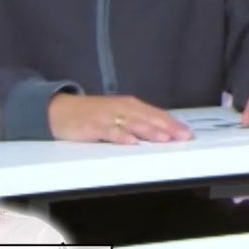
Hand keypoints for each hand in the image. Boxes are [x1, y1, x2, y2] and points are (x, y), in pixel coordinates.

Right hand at [49, 94, 192, 144]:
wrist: (60, 110)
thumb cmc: (94, 114)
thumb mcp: (119, 115)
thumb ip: (139, 122)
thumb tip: (164, 132)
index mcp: (131, 106)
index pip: (156, 114)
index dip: (173, 123)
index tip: (188, 133)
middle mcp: (122, 108)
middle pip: (148, 118)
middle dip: (167, 127)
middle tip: (183, 136)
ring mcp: (108, 116)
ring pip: (132, 123)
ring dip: (149, 130)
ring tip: (164, 138)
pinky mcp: (93, 126)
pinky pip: (109, 131)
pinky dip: (120, 136)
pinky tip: (131, 142)